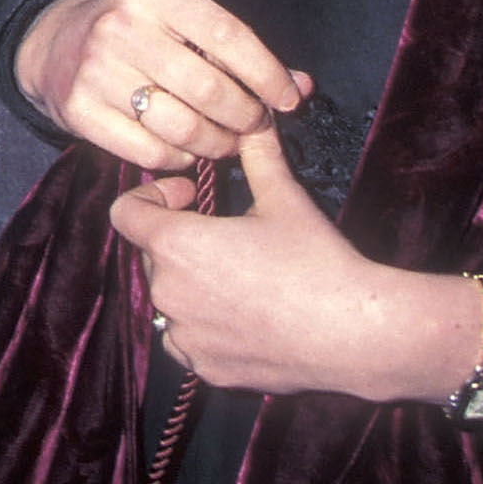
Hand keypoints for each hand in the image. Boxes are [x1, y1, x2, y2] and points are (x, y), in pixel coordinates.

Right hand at [15, 0, 304, 165]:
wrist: (53, 45)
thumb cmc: (135, 32)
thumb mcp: (180, 21)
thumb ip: (239, 52)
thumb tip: (301, 86)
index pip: (226, 34)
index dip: (266, 72)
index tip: (287, 99)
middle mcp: (120, 26)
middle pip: (209, 88)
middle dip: (245, 116)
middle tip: (253, 125)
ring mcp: (96, 70)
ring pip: (183, 126)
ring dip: (218, 144)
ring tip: (226, 141)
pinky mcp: (80, 110)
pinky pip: (152, 151)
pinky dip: (181, 159)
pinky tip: (187, 150)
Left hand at [111, 125, 482, 404]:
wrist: (357, 333)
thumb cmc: (317, 260)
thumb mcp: (283, 196)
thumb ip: (257, 151)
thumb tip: (256, 114)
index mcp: (175, 245)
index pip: (125, 213)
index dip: (153, 197)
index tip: (192, 196)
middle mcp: (167, 294)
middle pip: (152, 255)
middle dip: (180, 241)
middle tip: (228, 235)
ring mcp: (184, 337)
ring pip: (169, 300)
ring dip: (191, 285)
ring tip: (240, 277)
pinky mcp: (205, 370)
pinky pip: (186, 343)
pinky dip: (203, 328)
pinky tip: (243, 317)